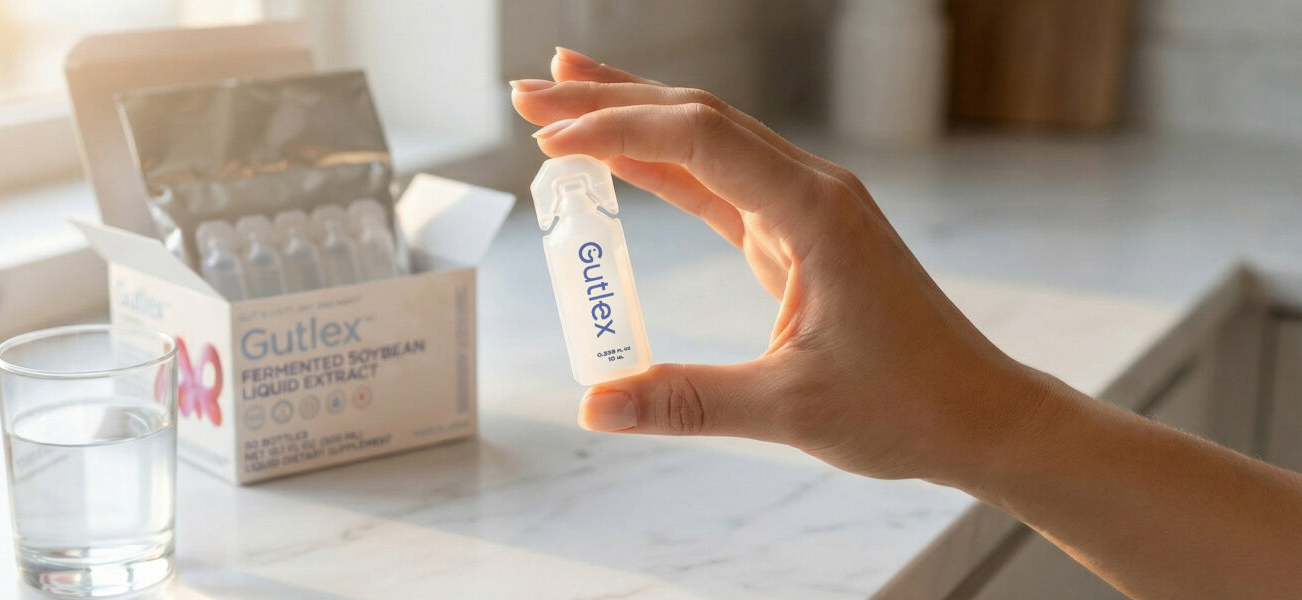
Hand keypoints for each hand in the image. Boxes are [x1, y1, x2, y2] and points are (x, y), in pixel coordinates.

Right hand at [512, 48, 1063, 484]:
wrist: (977, 414)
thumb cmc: (907, 407)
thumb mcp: (789, 409)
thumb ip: (686, 402)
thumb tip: (593, 407)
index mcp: (815, 211)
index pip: (700, 140)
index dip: (618, 132)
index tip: (550, 143)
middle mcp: (811, 191)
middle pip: (697, 118)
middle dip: (610, 100)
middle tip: (529, 92)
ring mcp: (805, 207)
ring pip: (707, 141)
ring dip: (633, 118)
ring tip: (560, 97)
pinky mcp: (798, 233)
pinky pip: (718, 183)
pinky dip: (662, 166)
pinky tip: (617, 157)